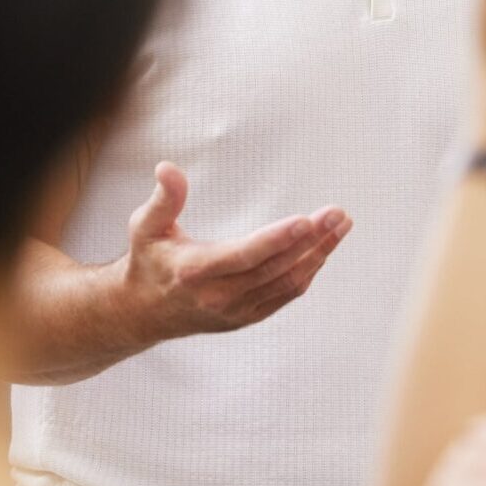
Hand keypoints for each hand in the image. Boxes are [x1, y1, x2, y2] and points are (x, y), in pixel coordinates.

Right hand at [120, 163, 351, 340]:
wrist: (144, 312)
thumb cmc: (149, 260)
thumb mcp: (145, 226)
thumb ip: (163, 198)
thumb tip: (167, 167)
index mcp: (195, 271)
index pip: (245, 255)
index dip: (277, 239)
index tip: (306, 220)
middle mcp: (219, 296)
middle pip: (276, 268)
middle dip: (312, 240)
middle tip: (338, 214)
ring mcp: (236, 311)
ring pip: (287, 283)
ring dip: (318, 254)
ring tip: (341, 226)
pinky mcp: (247, 317)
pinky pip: (285, 295)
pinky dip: (308, 272)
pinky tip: (323, 250)